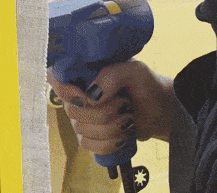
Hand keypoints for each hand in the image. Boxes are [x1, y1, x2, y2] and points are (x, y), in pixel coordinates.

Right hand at [47, 59, 179, 155]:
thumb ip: (112, 75)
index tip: (86, 95)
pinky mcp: (91, 138)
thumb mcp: (134, 71)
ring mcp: (83, 118)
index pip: (56, 78)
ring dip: (112, 127)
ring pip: (82, 130)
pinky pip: (89, 146)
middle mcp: (79, 95)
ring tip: (128, 117)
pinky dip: (110, 143)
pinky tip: (123, 135)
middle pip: (72, 110)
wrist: (160, 110)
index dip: (66, 90)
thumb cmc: (146, 85)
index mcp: (84, 73)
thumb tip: (90, 97)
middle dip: (104, 112)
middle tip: (124, 103)